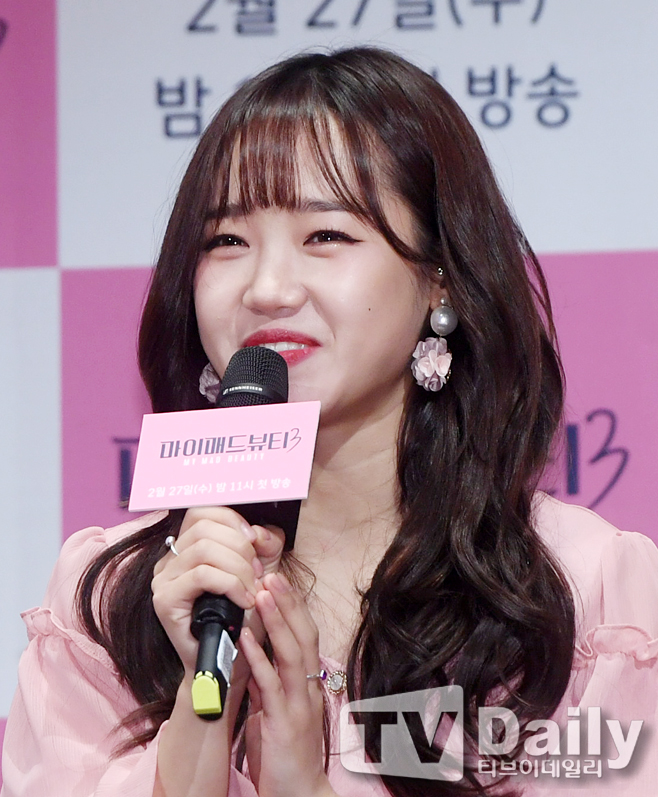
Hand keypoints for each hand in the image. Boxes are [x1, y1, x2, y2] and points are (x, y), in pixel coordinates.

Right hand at [151, 506, 284, 679]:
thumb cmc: (244, 615)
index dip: (232, 520)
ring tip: (251, 590)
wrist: (232, 661)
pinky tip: (244, 600)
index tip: (254, 542)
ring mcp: (163, 579)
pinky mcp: (164, 600)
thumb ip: (265, 543)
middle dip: (240, 548)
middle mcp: (169, 559)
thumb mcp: (261, 569)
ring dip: (238, 568)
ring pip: (204, 550)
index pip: (202, 512)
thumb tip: (257, 532)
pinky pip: (202, 575)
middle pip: (205, 528)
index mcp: (187, 546)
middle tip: (256, 574)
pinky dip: (230, 584)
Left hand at [239, 572, 335, 796]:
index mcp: (307, 684)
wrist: (301, 795)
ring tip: (262, 592)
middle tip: (272, 573)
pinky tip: (248, 637)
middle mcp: (308, 688)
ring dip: (276, 620)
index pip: (304, 635)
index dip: (292, 607)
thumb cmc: (287, 756)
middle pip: (303, 635)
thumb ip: (269, 683)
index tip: (278, 580)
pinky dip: (260, 657)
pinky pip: (272, 684)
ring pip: (291, 652)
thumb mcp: (276, 711)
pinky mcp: (285, 723)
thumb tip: (254, 656)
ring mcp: (299, 704)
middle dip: (288, 603)